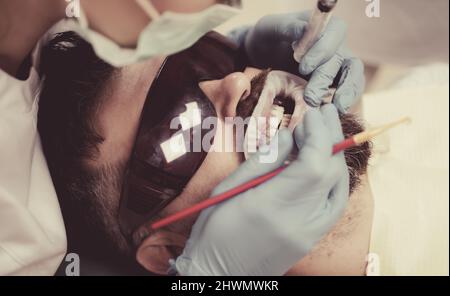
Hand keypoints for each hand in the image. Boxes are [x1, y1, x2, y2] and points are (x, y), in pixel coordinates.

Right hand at [174, 105, 349, 275]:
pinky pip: (334, 204)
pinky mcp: (311, 240)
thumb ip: (262, 161)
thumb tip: (290, 137)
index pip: (313, 165)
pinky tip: (324, 161)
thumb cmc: (213, 234)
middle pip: (331, 174)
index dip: (318, 135)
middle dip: (331, 138)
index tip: (311, 115)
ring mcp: (309, 235)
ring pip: (339, 188)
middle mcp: (298, 223)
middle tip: (324, 113)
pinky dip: (333, 177)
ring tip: (326, 131)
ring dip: (335, 156)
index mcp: (270, 207)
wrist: (220, 277)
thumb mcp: (227, 190)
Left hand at [242, 11, 364, 112]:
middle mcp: (336, 45)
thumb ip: (288, 28)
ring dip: (346, 93)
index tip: (304, 67)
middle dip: (325, 79)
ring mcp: (337, 66)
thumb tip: (305, 31)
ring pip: (353, 77)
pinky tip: (335, 112)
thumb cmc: (268, 38)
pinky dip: (344, 101)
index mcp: (324, 26)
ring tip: (336, 108)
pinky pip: (347, 91)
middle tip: (310, 97)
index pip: (336, 32)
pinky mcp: (333, 84)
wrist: (262, 56)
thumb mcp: (271, 29)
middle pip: (341, 60)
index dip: (324, 50)